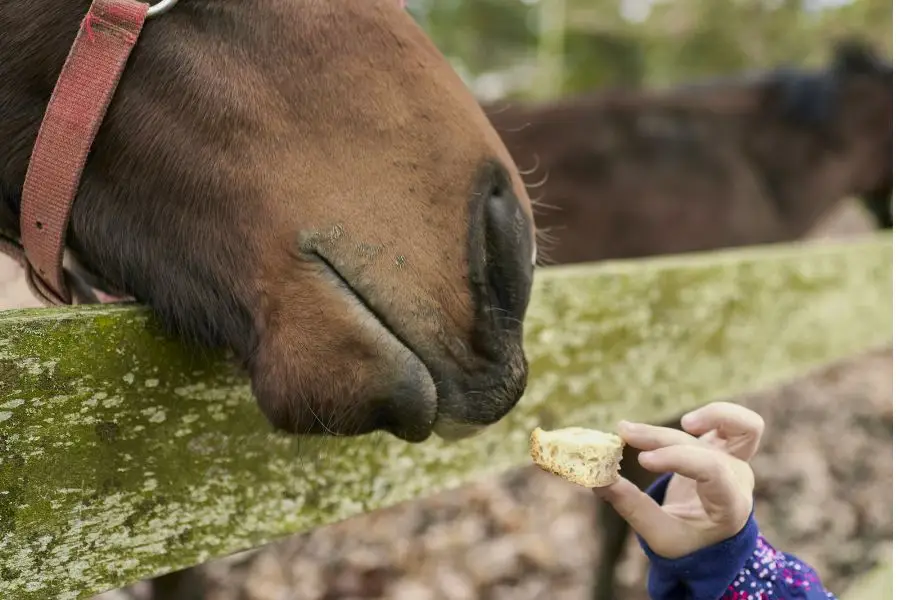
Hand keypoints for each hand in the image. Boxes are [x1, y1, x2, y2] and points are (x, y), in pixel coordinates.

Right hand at [594, 402, 763, 558]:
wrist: (712, 540)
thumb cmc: (688, 542)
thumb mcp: (660, 535)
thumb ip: (633, 507)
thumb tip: (598, 480)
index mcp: (730, 506)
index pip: (712, 471)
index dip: (677, 458)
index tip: (642, 460)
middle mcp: (740, 480)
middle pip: (704, 449)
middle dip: (662, 439)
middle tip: (624, 434)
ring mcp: (738, 461)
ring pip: (737, 427)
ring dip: (709, 415)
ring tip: (682, 421)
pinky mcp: (730, 448)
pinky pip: (737, 423)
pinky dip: (718, 414)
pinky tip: (688, 421)